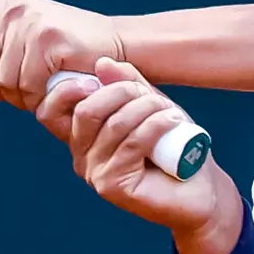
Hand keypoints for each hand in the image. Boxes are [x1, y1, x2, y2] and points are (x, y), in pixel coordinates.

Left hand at [0, 0, 127, 111]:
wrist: (115, 45)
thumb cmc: (68, 49)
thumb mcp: (23, 44)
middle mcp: (10, 7)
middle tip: (16, 92)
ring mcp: (29, 21)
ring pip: (1, 79)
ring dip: (18, 97)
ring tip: (37, 92)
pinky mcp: (48, 39)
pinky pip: (26, 84)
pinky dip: (37, 97)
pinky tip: (50, 90)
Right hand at [41, 57, 236, 253]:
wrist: (203, 190)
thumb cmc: (176, 148)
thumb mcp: (152, 106)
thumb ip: (128, 83)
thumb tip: (102, 63)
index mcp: (83, 136)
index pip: (50, 111)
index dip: (67, 89)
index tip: (100, 77)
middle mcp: (82, 156)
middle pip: (86, 111)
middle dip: (121, 92)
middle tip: (150, 95)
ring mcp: (95, 173)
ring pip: (114, 126)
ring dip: (146, 108)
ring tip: (170, 111)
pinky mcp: (112, 186)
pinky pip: (131, 144)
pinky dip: (155, 125)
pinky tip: (173, 121)